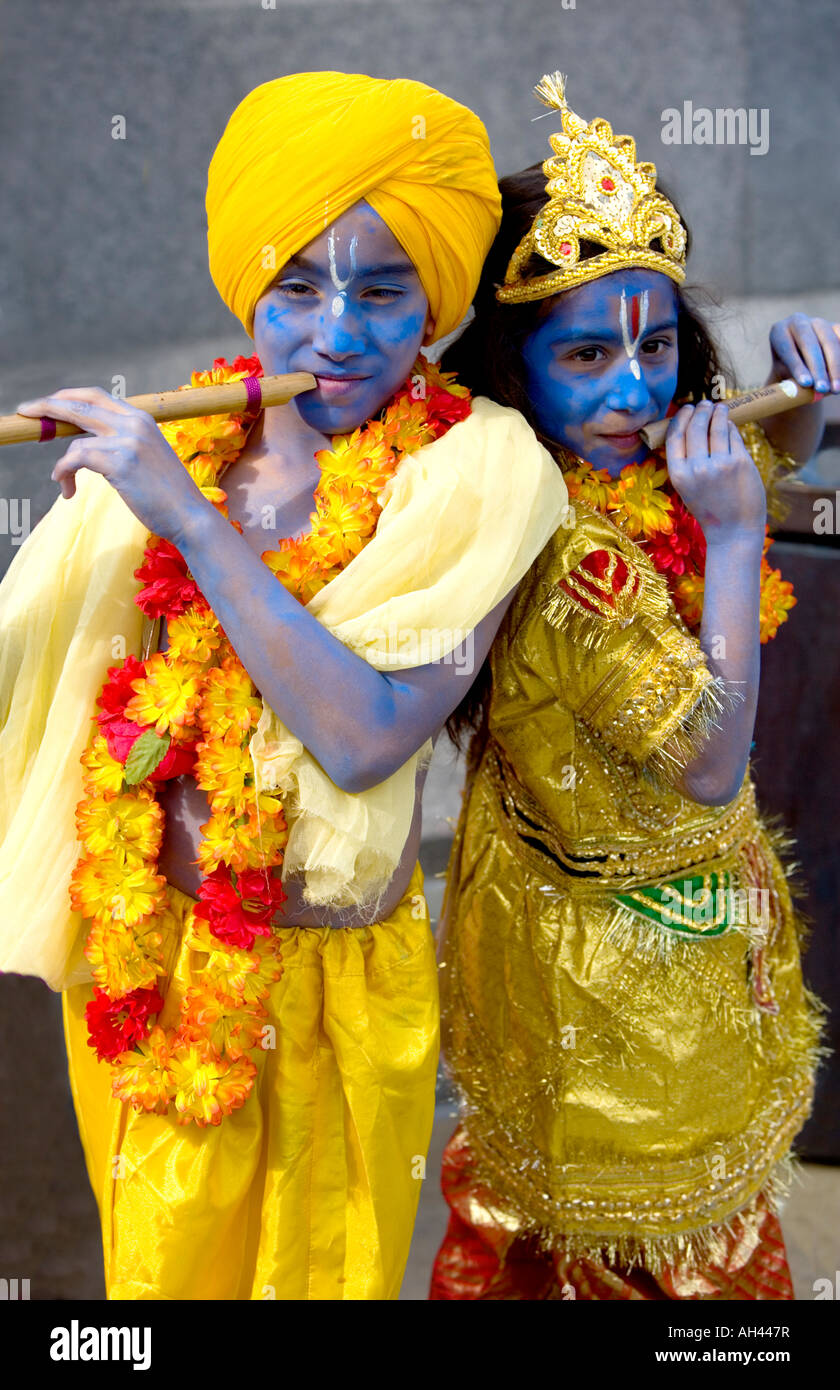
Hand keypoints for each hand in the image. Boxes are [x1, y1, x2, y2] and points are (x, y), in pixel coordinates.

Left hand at [15, 386, 208, 543]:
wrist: (190, 516)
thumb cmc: (168, 496)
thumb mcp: (147, 459)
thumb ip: (122, 444)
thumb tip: (84, 445)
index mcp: (142, 419)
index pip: (96, 396)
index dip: (68, 397)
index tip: (48, 404)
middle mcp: (134, 423)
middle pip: (79, 404)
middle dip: (47, 406)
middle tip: (24, 412)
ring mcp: (128, 441)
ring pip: (74, 439)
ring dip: (61, 464)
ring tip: (63, 482)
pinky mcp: (120, 462)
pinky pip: (75, 459)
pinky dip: (63, 473)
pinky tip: (66, 489)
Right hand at [665, 400, 765, 540]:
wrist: (733, 531)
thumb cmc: (711, 509)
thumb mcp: (687, 488)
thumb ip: (686, 462)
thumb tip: (692, 426)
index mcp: (678, 475)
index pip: (675, 436)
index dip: (681, 418)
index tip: (686, 408)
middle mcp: (696, 468)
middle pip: (696, 427)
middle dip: (700, 411)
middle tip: (704, 404)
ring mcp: (719, 465)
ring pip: (717, 427)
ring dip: (718, 413)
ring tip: (719, 408)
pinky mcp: (740, 463)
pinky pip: (733, 437)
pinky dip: (731, 427)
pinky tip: (730, 425)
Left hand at [767, 313, 839, 394]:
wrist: (802, 368)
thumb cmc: (787, 375)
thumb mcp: (783, 379)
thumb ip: (790, 384)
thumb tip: (803, 390)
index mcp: (779, 332)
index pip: (787, 349)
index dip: (797, 367)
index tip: (806, 383)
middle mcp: (799, 322)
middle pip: (810, 343)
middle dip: (818, 368)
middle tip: (822, 389)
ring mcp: (820, 323)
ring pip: (830, 342)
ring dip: (835, 367)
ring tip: (836, 389)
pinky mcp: (836, 328)